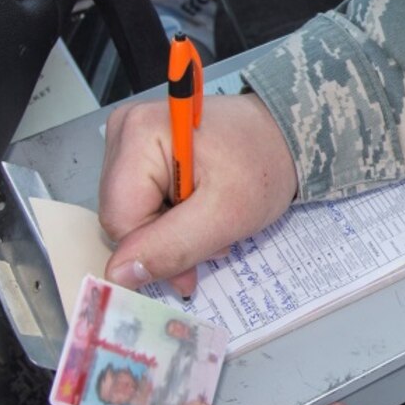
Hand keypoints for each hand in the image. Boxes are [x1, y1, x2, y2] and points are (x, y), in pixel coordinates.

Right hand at [100, 92, 296, 296]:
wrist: (284, 136)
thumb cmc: (263, 164)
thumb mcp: (225, 215)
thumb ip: (171, 247)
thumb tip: (119, 275)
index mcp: (138, 133)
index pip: (119, 218)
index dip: (155, 248)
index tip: (200, 251)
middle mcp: (125, 130)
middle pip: (122, 216)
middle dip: (166, 239)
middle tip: (212, 232)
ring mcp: (129, 139)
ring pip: (131, 214)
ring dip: (171, 230)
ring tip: (210, 216)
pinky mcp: (139, 152)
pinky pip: (140, 202)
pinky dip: (171, 216)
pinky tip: (200, 206)